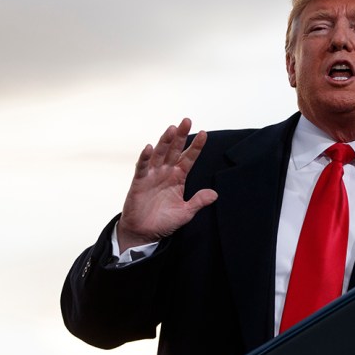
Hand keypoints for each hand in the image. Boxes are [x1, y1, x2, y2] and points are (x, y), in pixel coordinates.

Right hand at [116, 118, 217, 251]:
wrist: (144, 233)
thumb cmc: (164, 221)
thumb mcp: (186, 212)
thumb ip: (198, 202)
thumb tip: (215, 194)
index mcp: (179, 177)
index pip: (189, 158)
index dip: (196, 147)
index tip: (204, 134)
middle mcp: (166, 172)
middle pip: (174, 150)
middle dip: (181, 136)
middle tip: (187, 121)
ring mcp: (152, 175)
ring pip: (160, 154)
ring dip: (165, 141)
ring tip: (172, 129)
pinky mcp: (139, 182)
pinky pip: (142, 167)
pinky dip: (145, 157)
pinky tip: (150, 147)